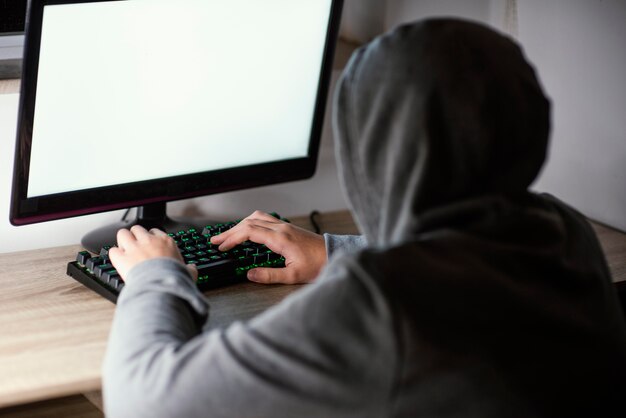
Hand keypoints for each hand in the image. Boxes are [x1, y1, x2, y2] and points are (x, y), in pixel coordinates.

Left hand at [109, 225, 197, 283]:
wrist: (161, 286)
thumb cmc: (174, 279)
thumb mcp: (188, 273)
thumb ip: (189, 269)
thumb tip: (192, 269)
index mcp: (165, 242)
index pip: (154, 231)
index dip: (151, 238)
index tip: (150, 245)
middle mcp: (148, 241)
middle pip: (137, 229)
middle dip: (135, 236)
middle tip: (135, 246)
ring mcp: (134, 248)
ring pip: (123, 233)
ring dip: (123, 241)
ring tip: (124, 249)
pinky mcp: (121, 258)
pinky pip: (113, 250)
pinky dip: (114, 255)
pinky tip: (118, 260)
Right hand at [210, 210, 326, 283]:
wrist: (334, 255)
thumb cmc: (318, 265)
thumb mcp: (292, 276)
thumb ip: (269, 275)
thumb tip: (250, 274)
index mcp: (280, 238)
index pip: (249, 231)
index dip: (232, 238)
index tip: (222, 246)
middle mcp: (281, 228)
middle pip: (249, 222)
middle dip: (230, 231)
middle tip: (216, 240)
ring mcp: (285, 226)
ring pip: (257, 217)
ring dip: (240, 225)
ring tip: (228, 235)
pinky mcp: (288, 227)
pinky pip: (264, 219)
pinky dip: (251, 223)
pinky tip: (247, 231)